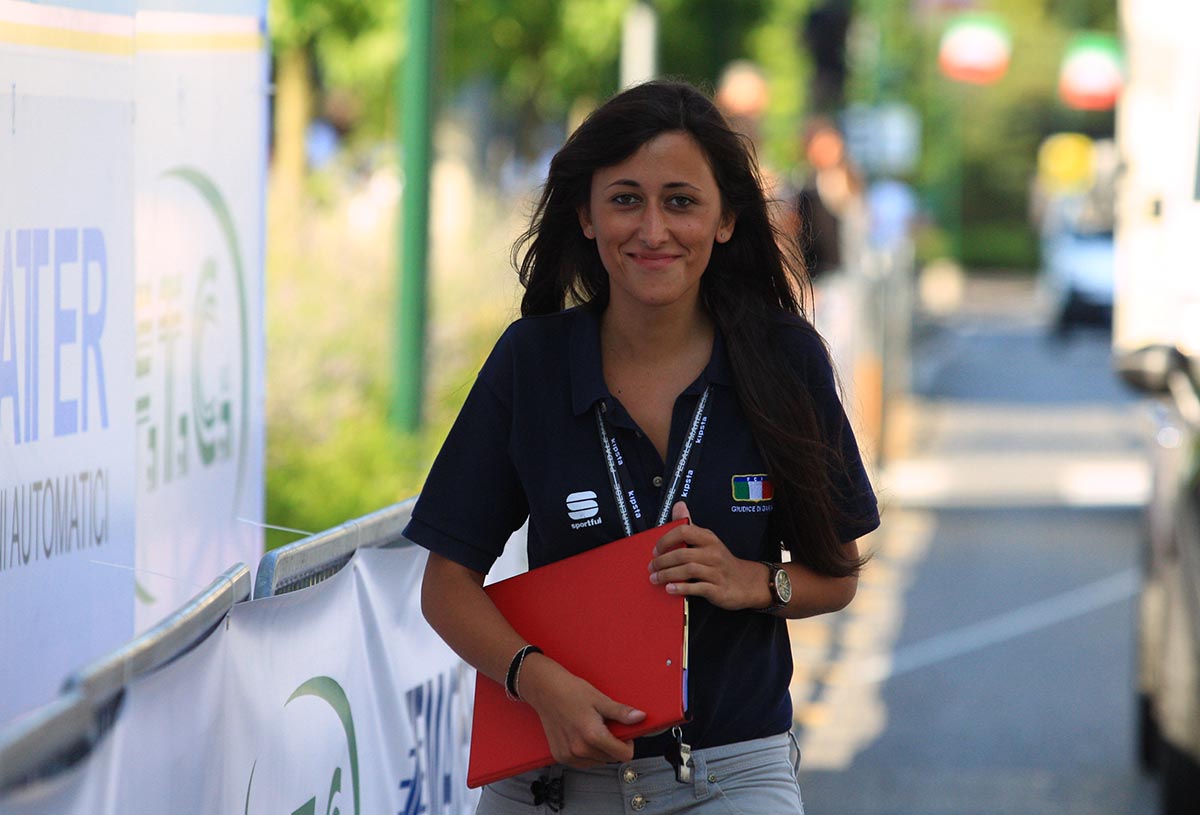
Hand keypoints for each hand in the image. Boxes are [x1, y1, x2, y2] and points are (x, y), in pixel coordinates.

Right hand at [518, 654, 645, 767]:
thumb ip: (621, 712)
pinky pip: (583, 762)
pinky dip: (587, 752)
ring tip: (590, 728)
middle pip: (611, 758)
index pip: (624, 755)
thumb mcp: (600, 699)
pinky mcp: (560, 757)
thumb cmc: (570, 691)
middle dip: (613, 744)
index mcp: (592, 736)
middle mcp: (579, 749)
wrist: (544, 690)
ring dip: (600, 750)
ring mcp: (568, 755)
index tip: (623, 732)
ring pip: (598, 761)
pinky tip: (581, 735)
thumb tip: (640, 718)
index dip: (628, 743)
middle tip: (604, 725)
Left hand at [648, 502, 769, 610]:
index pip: (684, 531)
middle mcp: (713, 553)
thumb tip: (679, 505)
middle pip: (683, 553)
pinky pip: (697, 588)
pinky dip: (681, 588)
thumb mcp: (708, 541)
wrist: (747, 582)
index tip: (655, 549)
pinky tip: (670, 588)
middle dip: (662, 561)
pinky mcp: (718, 589)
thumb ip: (690, 525)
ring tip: (656, 578)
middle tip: (651, 567)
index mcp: (708, 539)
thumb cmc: (721, 561)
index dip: (666, 540)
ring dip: (668, 575)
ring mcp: (716, 571)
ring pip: (688, 570)